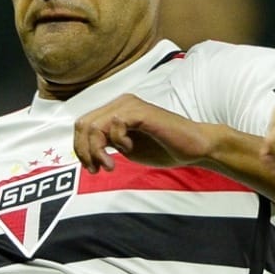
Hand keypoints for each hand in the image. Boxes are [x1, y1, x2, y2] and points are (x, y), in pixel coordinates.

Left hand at [72, 94, 221, 172]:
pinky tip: (128, 150)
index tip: (93, 168)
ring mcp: (130, 106)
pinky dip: (116, 142)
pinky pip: (114, 125)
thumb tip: (85, 149)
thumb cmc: (163, 148)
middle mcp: (120, 103)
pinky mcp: (141, 112)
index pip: (82, 124)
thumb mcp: (126, 147)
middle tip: (97, 169)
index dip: (80, 148)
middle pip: (83, 124)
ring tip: (109, 166)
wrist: (193, 148)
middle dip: (84, 151)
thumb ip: (107, 143)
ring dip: (97, 150)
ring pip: (94, 126)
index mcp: (115, 110)